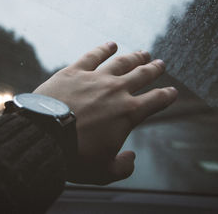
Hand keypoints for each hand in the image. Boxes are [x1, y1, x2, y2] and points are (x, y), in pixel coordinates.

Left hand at [34, 42, 177, 184]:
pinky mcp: (74, 71)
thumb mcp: (103, 172)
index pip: (155, 101)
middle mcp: (116, 91)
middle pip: (141, 76)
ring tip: (143, 53)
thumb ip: (123, 167)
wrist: (44, 136)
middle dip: (153, 70)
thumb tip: (131, 158)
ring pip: (121, 63)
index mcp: (127, 113)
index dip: (166, 96)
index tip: (172, 91)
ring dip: (134, 57)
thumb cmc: (74, 157)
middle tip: (160, 64)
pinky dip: (104, 49)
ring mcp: (95, 78)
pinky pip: (93, 56)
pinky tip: (111, 45)